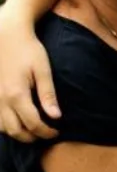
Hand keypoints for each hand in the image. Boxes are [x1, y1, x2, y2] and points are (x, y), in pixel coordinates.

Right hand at [0, 27, 60, 141]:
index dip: (47, 132)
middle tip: (46, 133)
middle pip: (16, 131)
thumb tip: (56, 117)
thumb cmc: (27, 49)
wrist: (5, 34)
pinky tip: (17, 120)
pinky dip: (6, 125)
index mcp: (17, 94)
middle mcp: (1, 100)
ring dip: (18, 133)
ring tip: (33, 129)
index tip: (57, 131)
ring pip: (3, 128)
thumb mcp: (42, 70)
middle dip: (33, 137)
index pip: (33, 124)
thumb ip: (48, 95)